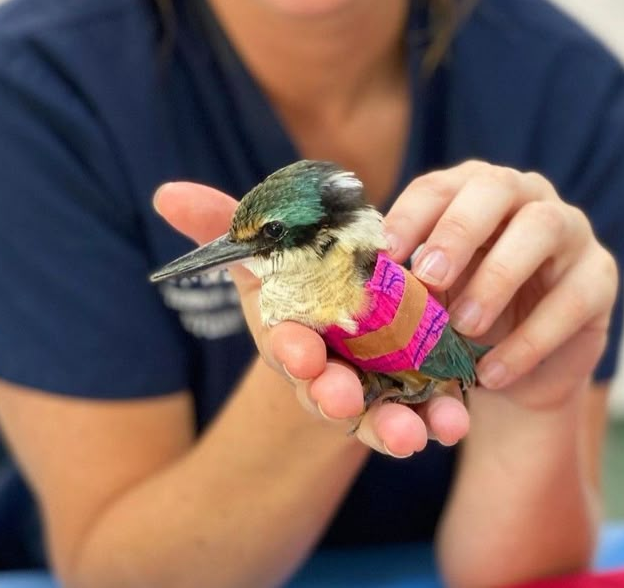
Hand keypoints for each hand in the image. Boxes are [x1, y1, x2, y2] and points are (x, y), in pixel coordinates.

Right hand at [153, 181, 469, 456]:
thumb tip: (166, 192)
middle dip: (334, 395)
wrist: (356, 302)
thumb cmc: (302, 275)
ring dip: (392, 426)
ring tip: (413, 433)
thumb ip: (222, 224)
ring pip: (379, 413)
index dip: (291, 349)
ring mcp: (374, 385)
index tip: (300, 349)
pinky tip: (457, 419)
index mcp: (294, 335)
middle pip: (329, 388)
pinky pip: (429, 409)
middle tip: (344, 398)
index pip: (287, 345)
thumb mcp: (267, 249)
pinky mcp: (416, 390)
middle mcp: (331, 368)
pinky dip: (441, 416)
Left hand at [384, 162, 617, 411]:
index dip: (410, 216)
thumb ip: (404, 282)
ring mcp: (569, 229)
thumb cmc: (458, 315)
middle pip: (495, 188)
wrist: (511, 368)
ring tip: (464, 327)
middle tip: (429, 280)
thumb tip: (365, 278)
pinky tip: (493, 373)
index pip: (438, 186)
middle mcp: (523, 195)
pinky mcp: (600, 275)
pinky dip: (529, 340)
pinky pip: (572, 298)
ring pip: (542, 228)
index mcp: (470, 190)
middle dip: (458, 231)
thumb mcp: (428, 297)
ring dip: (498, 277)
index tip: (384, 255)